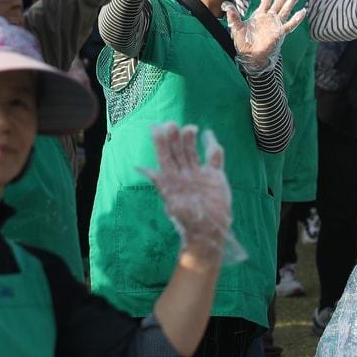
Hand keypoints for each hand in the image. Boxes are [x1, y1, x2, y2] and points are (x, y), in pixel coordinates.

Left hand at [139, 123, 232, 266]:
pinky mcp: (215, 178)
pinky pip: (215, 159)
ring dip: (191, 140)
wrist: (208, 232)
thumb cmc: (187, 220)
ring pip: (193, 152)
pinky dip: (214, 148)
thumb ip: (159, 182)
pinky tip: (210, 138)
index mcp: (172, 180)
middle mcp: (184, 174)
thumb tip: (141, 167)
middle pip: (178, 151)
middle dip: (175, 137)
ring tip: (190, 128)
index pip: (164, 156)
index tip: (159, 128)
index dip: (161, 142)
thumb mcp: (169, 200)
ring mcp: (200, 175)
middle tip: (172, 124)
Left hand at [225, 0, 307, 72]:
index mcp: (260, 15)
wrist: (250, 56)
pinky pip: (290, 25)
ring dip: (291, 2)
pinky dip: (296, 19)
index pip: (265, 0)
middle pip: (278, 3)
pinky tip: (303, 12)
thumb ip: (234, 17)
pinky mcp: (280, 33)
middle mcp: (269, 18)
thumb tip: (227, 6)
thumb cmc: (243, 42)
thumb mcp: (236, 28)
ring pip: (285, 11)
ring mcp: (275, 25)